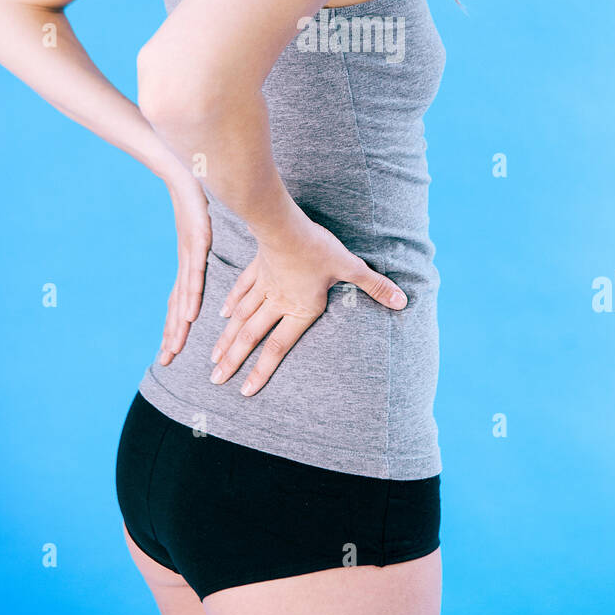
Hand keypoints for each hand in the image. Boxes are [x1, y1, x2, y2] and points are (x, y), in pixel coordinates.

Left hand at [156, 169, 212, 366]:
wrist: (183, 165)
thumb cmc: (195, 192)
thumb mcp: (205, 223)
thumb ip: (209, 239)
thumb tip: (214, 244)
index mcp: (187, 260)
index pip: (179, 299)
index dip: (175, 324)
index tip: (171, 349)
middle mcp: (185, 261)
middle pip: (176, 304)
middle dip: (171, 333)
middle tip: (166, 361)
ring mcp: (188, 252)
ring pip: (182, 295)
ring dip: (178, 323)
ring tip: (176, 347)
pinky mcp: (195, 240)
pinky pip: (193, 274)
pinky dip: (190, 296)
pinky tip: (189, 314)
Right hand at [208, 208, 406, 395]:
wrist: (284, 224)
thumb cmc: (317, 248)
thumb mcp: (351, 267)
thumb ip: (375, 286)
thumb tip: (402, 301)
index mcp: (300, 308)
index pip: (278, 348)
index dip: (262, 371)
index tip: (245, 391)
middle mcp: (277, 302)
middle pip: (251, 337)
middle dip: (234, 361)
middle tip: (216, 380)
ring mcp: (264, 285)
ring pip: (241, 318)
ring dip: (226, 339)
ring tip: (212, 358)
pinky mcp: (257, 267)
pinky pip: (242, 290)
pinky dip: (232, 304)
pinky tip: (224, 315)